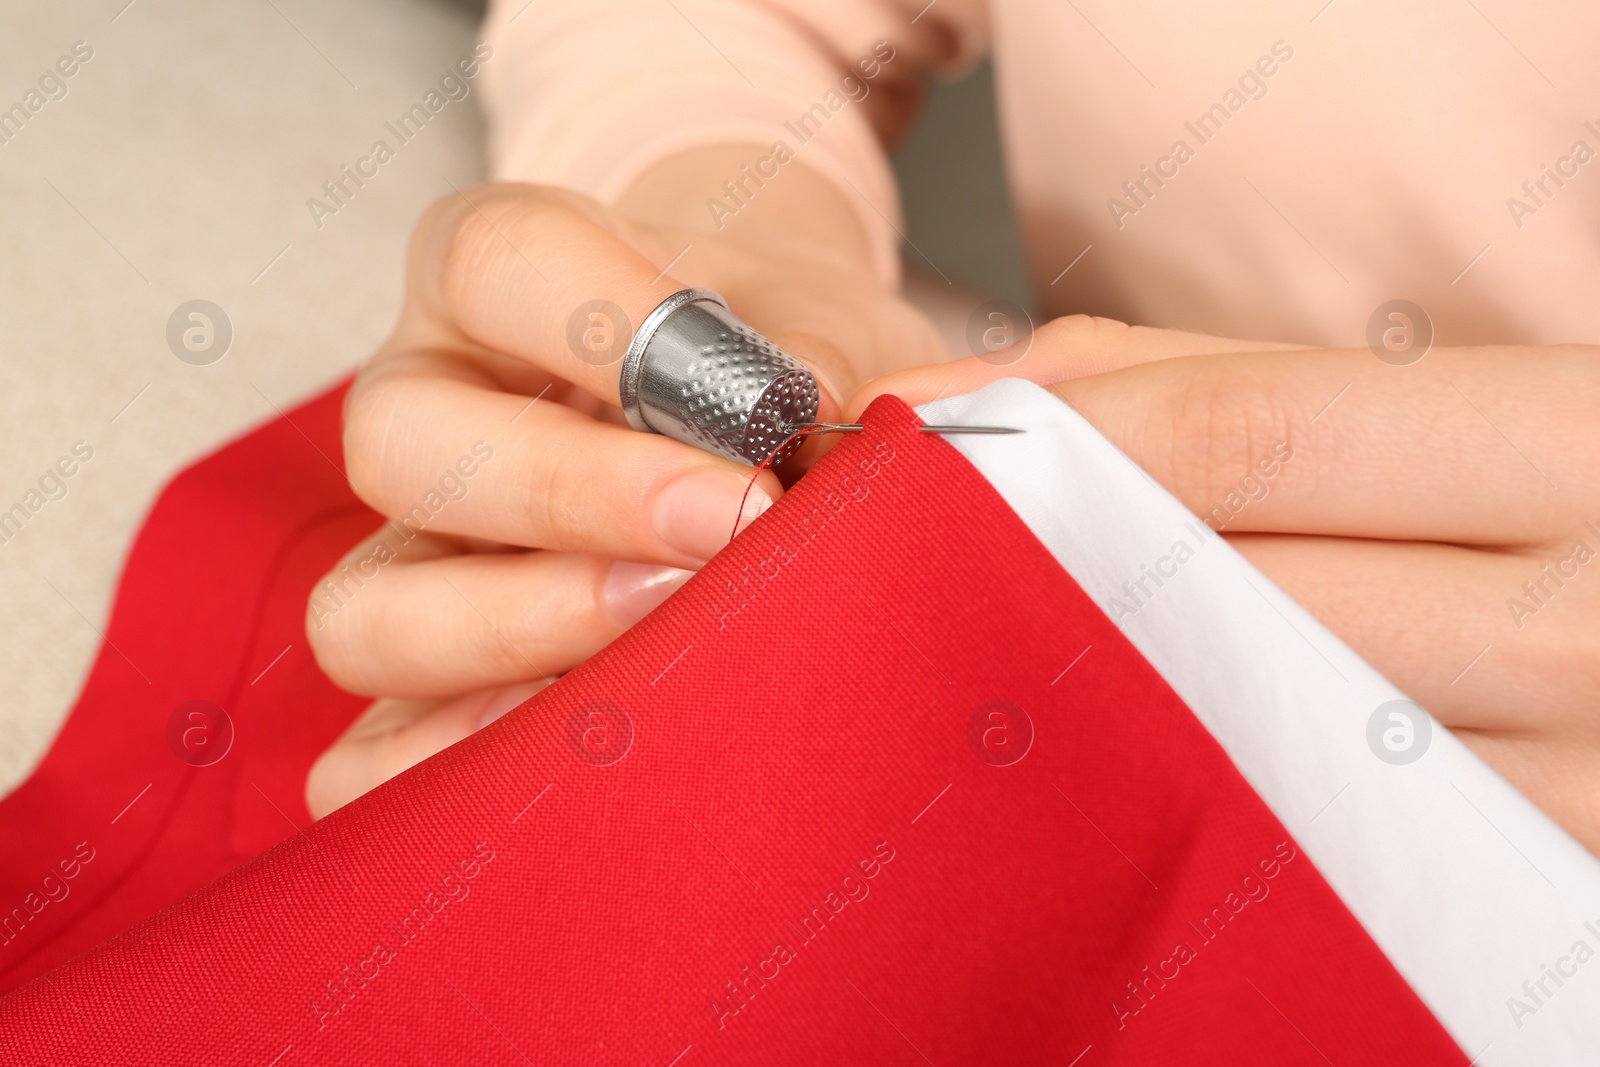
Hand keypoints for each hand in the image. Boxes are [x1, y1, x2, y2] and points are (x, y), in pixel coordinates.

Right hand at [305, 170, 940, 818]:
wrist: (753, 414)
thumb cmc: (775, 359)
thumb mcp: (811, 327)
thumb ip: (823, 360)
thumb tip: (859, 429)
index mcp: (495, 280)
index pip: (497, 260)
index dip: (613, 324)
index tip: (759, 400)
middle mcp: (428, 406)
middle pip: (406, 444)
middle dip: (573, 496)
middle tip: (735, 528)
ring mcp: (409, 550)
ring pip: (367, 611)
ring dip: (519, 639)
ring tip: (670, 653)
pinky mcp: (424, 673)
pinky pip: (373, 748)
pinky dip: (454, 769)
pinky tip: (580, 767)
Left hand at [852, 316, 1599, 853]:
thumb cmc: (1542, 495)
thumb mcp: (1428, 402)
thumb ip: (1217, 380)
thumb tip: (989, 396)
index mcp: (1572, 441)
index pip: (1258, 432)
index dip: (1070, 436)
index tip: (928, 441)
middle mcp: (1588, 618)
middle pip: (1230, 588)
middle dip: (1048, 567)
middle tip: (917, 556)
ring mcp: (1574, 775)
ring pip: (1252, 729)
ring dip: (1097, 683)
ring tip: (1001, 643)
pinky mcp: (1532, 885)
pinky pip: (1307, 833)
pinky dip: (1191, 778)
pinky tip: (1122, 738)